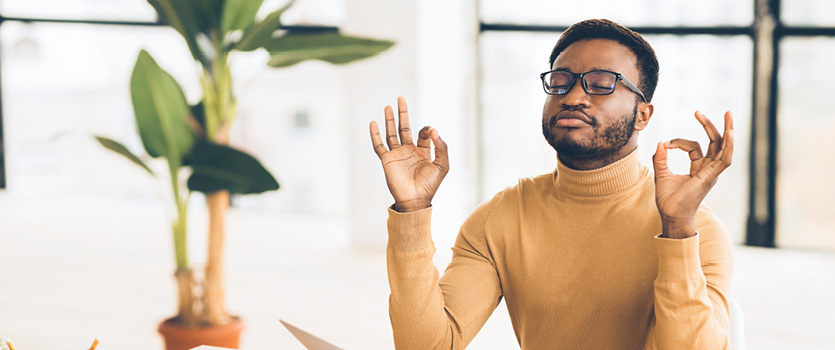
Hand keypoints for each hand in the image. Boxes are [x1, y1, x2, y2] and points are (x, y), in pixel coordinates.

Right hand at [369, 97, 449, 211]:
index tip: (430, 132)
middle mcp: (409, 151)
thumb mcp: (443, 165)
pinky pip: (379, 145)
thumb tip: (433, 130)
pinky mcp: (387, 160)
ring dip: (390, 120)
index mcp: (423, 152)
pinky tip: (373, 123)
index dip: (427, 129)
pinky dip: (375, 134)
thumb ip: (441, 146)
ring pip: (391, 133)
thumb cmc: (430, 185)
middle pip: (404, 128)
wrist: (415, 200)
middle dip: (403, 113)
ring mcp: (397, 155)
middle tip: (400, 98)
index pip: (423, 133)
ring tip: (388, 106)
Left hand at [652, 111, 733, 238]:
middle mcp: (708, 169)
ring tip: (728, 114)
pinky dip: (728, 145)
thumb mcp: (661, 176)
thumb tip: (660, 143)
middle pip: (714, 143)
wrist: (671, 216)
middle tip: (698, 112)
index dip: (678, 142)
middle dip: (709, 126)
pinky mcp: (711, 177)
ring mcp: (712, 173)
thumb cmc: (668, 201)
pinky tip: (729, 132)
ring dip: (726, 130)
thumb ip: (660, 160)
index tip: (665, 144)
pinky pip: (725, 159)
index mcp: (698, 168)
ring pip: (723, 147)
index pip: (693, 147)